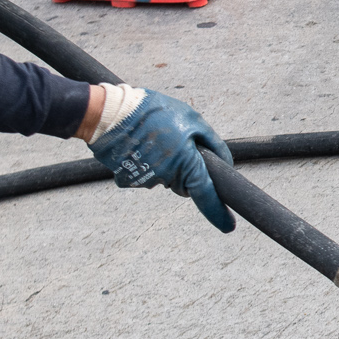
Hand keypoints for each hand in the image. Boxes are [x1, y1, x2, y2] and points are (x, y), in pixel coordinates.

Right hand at [88, 87, 233, 230]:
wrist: (110, 113)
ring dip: (162, 162)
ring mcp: (146, 181)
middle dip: (185, 170)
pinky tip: (136, 145)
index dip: (218, 212)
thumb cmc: (154, 112)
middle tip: (174, 143)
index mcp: (186, 164)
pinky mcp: (127, 181)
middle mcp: (167, 177)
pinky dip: (142, 162)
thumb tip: (225, 162)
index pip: (206, 195)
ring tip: (151, 137)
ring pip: (163, 178)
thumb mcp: (192, 118)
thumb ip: (213, 143)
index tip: (228, 226)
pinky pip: (142, 175)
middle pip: (184, 184)